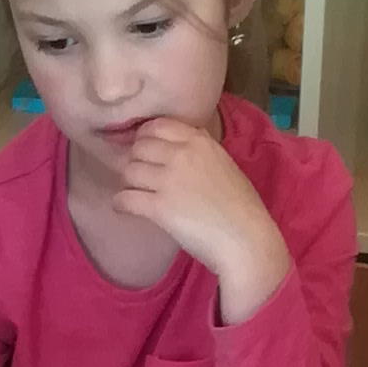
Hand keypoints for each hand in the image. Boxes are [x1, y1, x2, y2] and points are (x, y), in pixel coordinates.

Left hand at [109, 118, 289, 319]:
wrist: (246, 239)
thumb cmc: (241, 207)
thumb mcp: (224, 164)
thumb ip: (199, 151)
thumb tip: (177, 148)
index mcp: (199, 140)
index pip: (156, 126)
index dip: (144, 138)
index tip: (145, 152)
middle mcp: (181, 154)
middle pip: (138, 148)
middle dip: (136, 162)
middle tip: (140, 178)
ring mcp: (169, 180)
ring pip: (129, 172)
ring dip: (128, 184)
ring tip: (135, 194)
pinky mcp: (159, 207)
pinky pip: (125, 199)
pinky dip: (121, 204)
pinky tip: (126, 208)